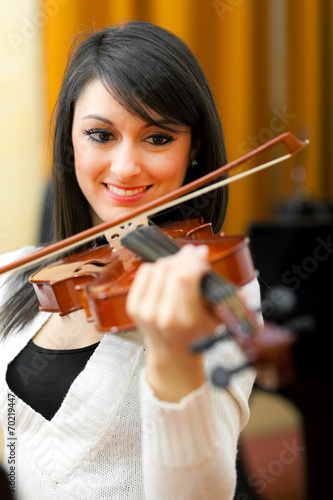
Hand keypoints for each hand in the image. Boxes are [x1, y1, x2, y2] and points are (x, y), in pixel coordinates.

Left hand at [126, 244, 221, 400]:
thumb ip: (227, 304)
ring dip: (172, 261)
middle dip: (185, 257)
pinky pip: (145, 272)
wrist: (171, 353)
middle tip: (195, 254)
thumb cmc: (195, 335)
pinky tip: (167, 272)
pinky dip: (157, 267)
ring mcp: (145, 311)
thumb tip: (241, 295)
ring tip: (183, 264)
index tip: (203, 255)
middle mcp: (162, 315)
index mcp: (184, 320)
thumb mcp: (215, 321)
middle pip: (171, 269)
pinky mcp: (133, 306)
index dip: (194, 261)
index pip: (185, 278)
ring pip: (158, 267)